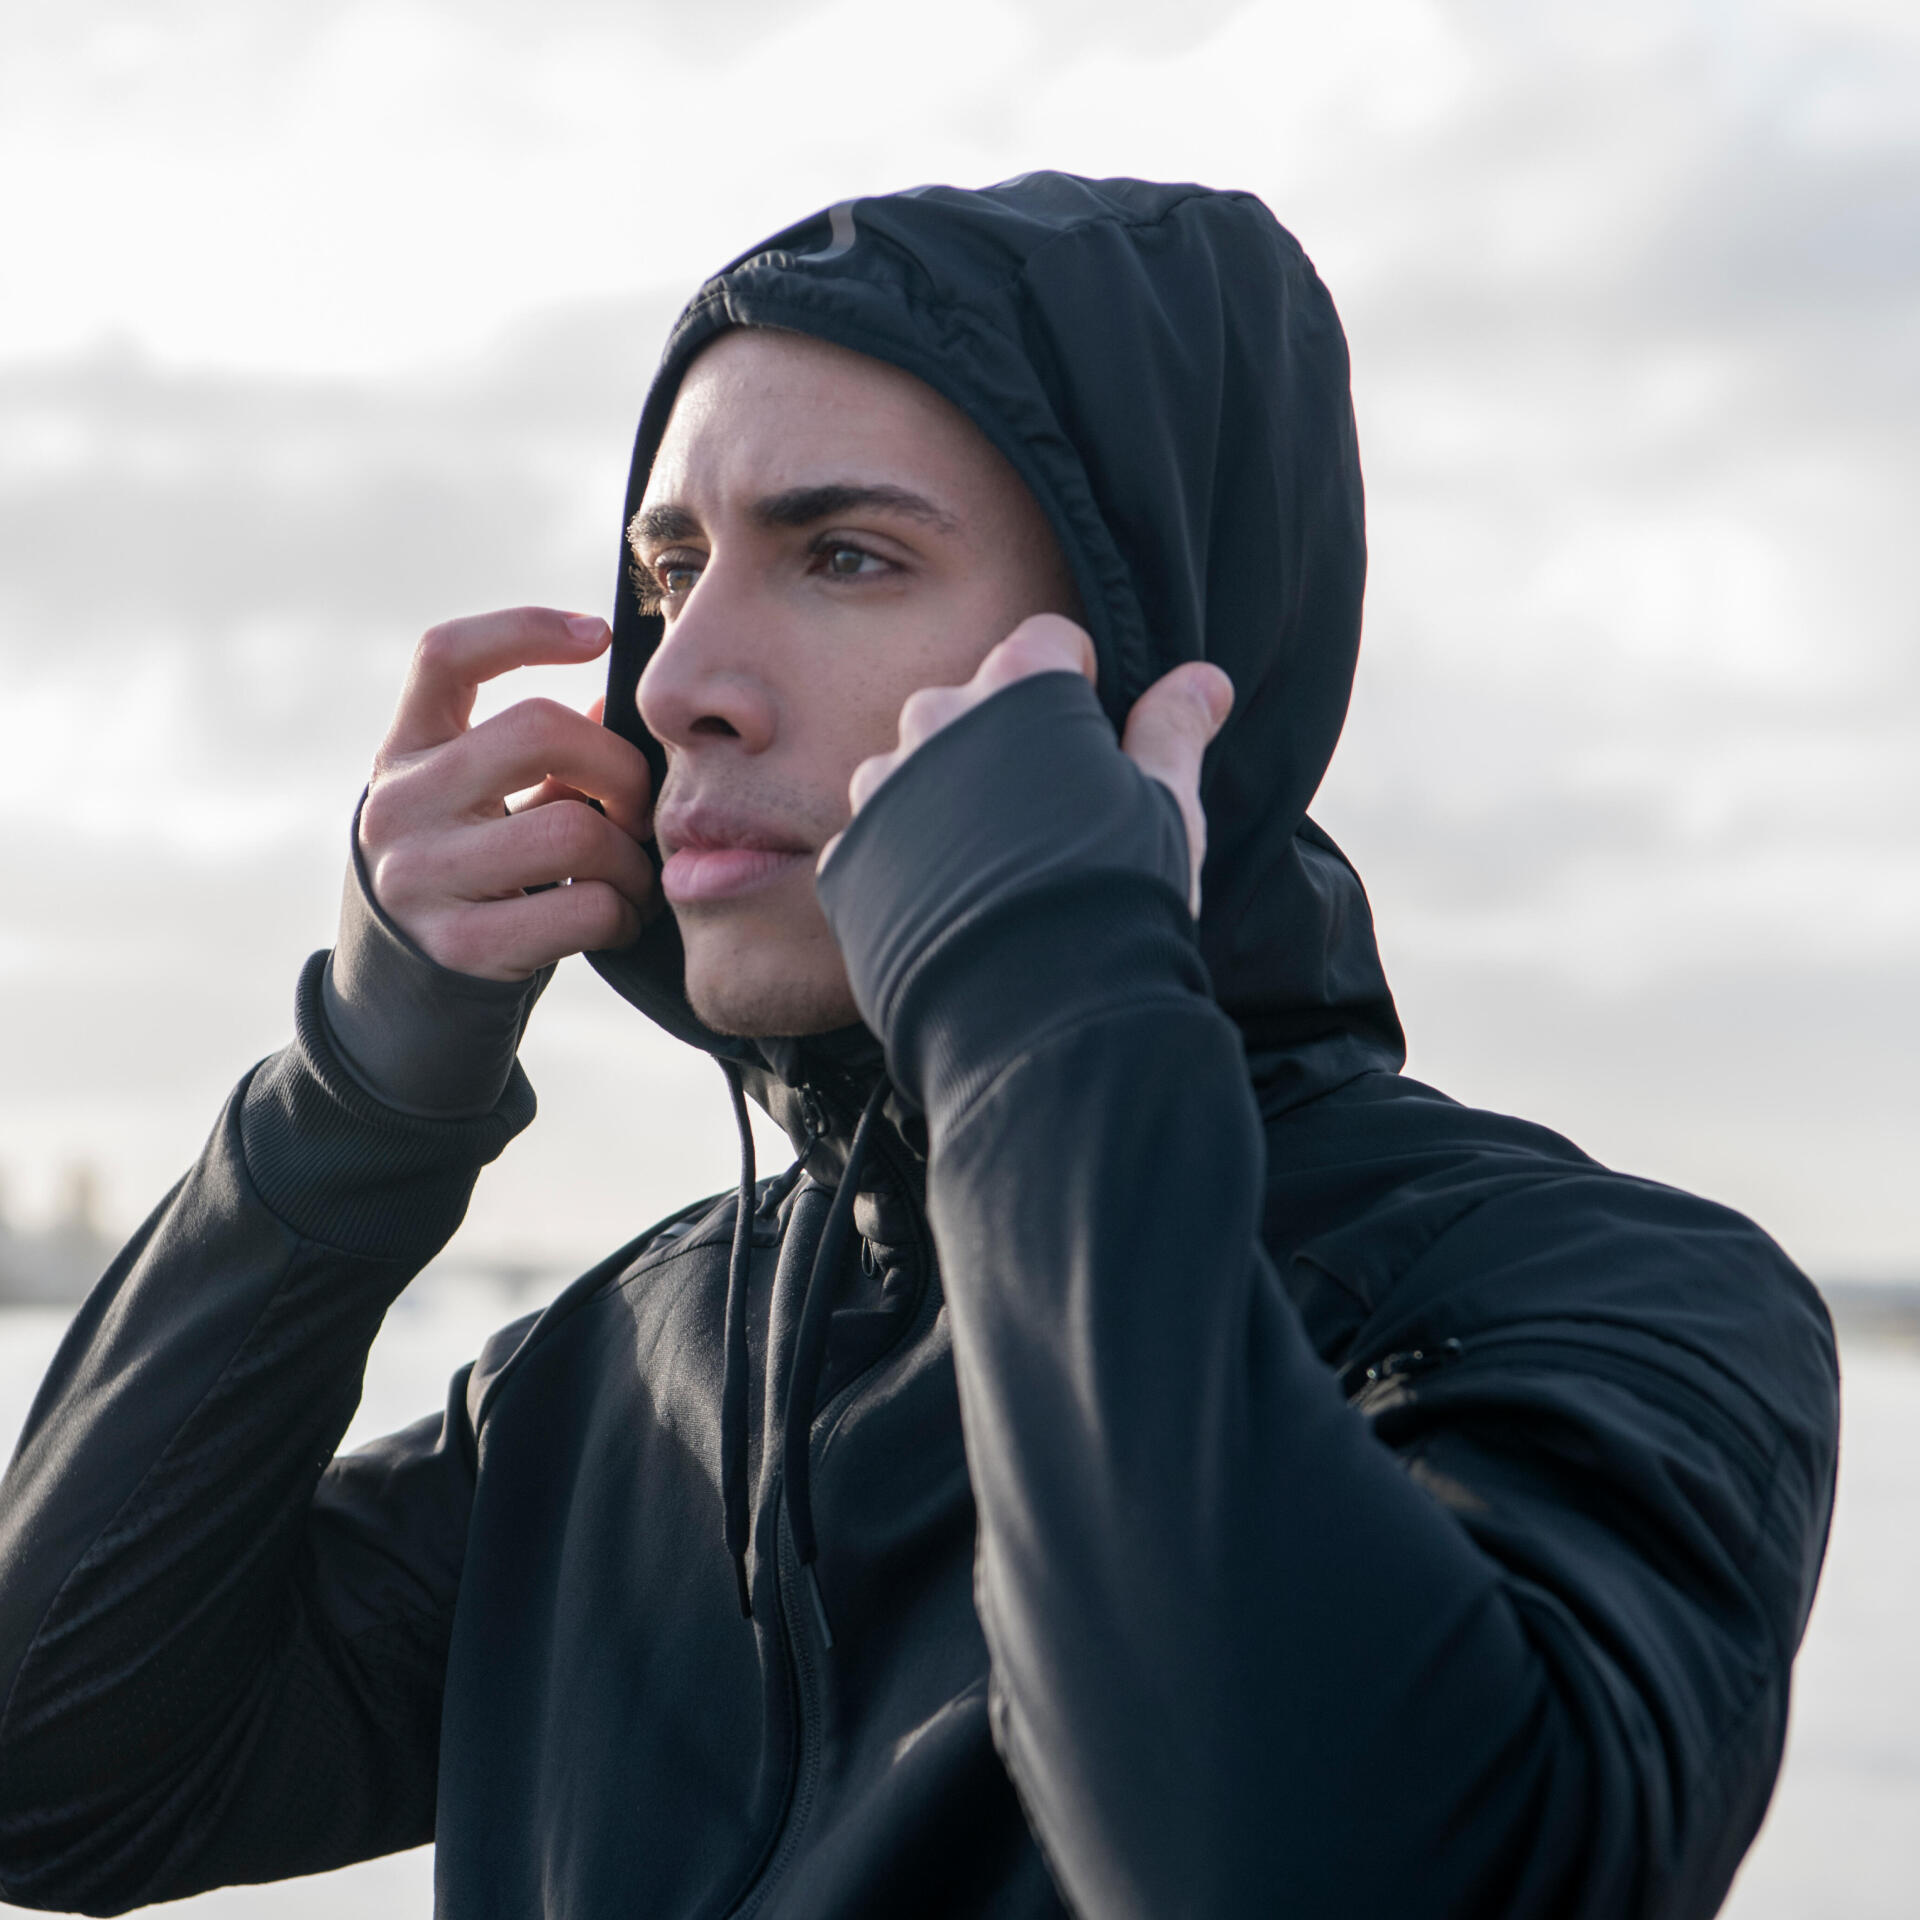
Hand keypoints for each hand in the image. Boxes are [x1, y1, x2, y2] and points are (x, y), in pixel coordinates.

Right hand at [358, 608, 655, 979]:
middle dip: (621, 768)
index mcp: (405, 750)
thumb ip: (543, 752)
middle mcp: (400, 804)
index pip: (445, 654)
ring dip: (632, 859)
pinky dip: (622, 914)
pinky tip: (617, 919)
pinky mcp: (462, 945)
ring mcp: (423, 877)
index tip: (598, 635)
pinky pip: (584, 908)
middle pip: (539, 730)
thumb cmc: (474, 872)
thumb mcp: (485, 801)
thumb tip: (614, 703)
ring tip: (635, 877)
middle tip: (640, 810)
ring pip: (575, 831)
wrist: (409, 988)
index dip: (524, 629)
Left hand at [830, 614, 1232, 916]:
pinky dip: (910, 866)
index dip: (1077, 683)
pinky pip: (880, 844)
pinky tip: (954, 912)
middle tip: (1046, 820)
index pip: (1045, 643)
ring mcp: (880, 791)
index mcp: (1018, 688)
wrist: (1041, 1018)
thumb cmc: (1120, 896)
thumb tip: (1202, 679)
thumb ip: (1173, 732)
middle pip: (970, 707)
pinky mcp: (848, 862)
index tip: (1091, 733)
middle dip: (1004, 747)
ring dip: (949, 805)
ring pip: (914, 774)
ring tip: (999, 875)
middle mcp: (933, 720)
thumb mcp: (1166, 808)